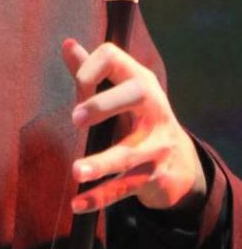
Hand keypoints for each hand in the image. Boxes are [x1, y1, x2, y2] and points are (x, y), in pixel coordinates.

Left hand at [62, 38, 206, 216]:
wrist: (180, 162)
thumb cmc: (138, 115)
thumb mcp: (122, 90)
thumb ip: (93, 69)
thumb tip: (67, 43)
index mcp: (140, 80)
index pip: (114, 58)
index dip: (90, 68)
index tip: (76, 89)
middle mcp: (153, 107)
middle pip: (134, 96)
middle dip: (104, 105)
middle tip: (75, 119)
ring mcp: (158, 143)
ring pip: (129, 153)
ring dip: (101, 164)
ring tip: (76, 173)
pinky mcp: (155, 175)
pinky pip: (124, 188)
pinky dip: (99, 198)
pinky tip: (77, 204)